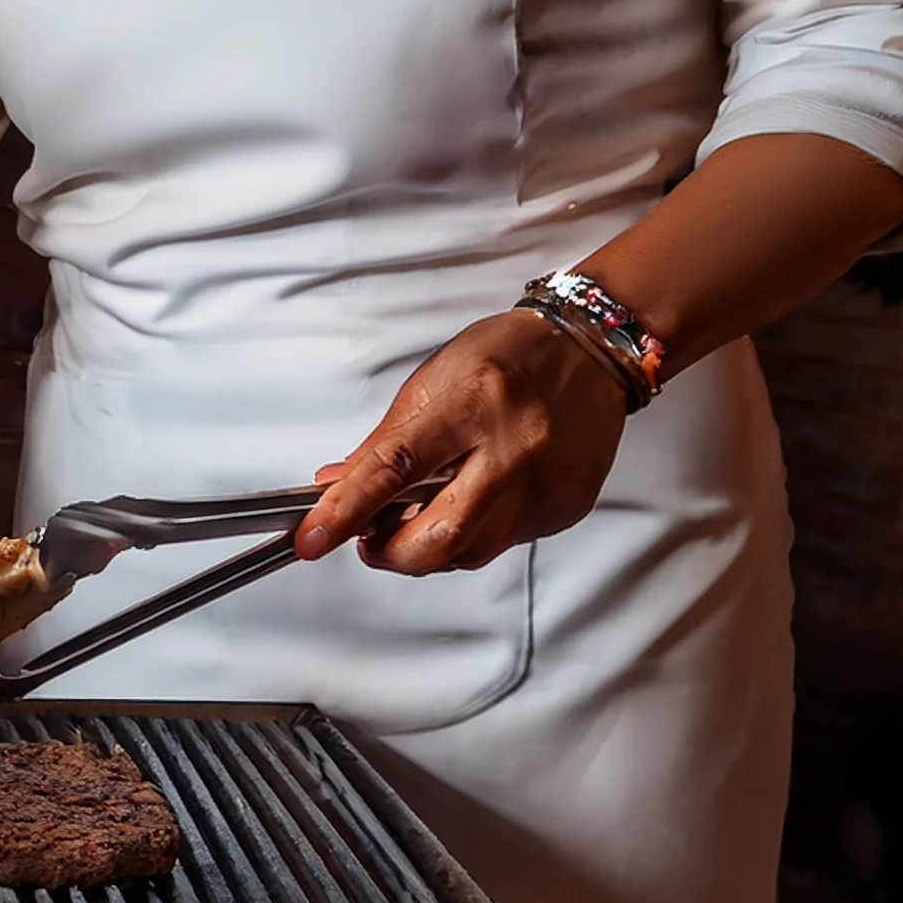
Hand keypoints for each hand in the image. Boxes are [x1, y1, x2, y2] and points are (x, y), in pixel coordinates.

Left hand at [296, 309, 629, 573]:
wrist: (590, 349)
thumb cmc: (510, 356)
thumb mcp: (432, 382)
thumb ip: (383, 443)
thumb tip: (336, 488)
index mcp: (472, 403)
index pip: (393, 469)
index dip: (345, 510)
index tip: (312, 539)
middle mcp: (515, 448)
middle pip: (437, 536)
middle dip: (389, 551)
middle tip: (368, 539)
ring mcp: (545, 485)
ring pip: (467, 552)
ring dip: (427, 546)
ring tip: (415, 516)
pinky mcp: (563, 509)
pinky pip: (501, 544)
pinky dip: (471, 533)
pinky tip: (469, 503)